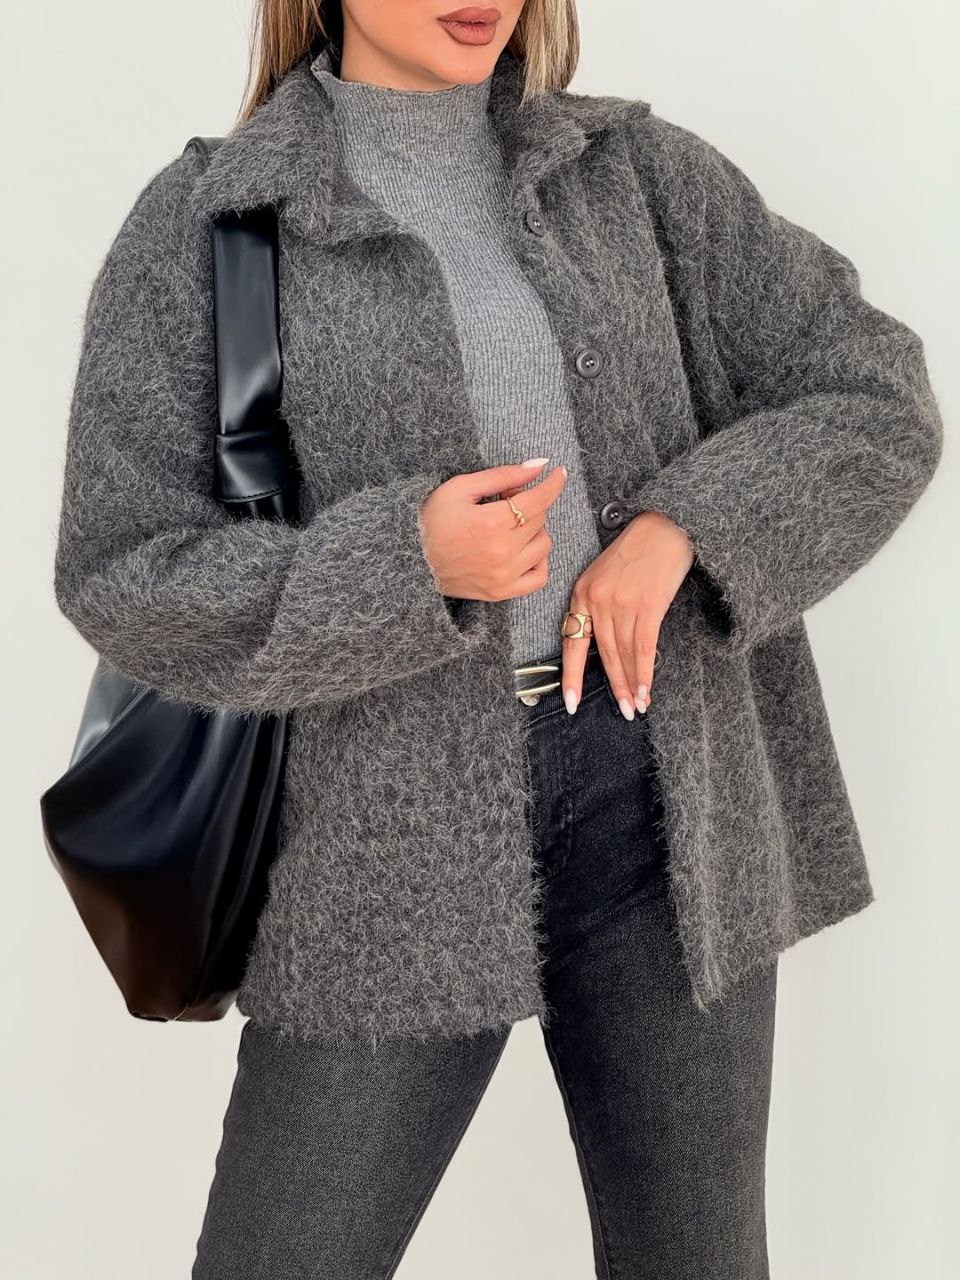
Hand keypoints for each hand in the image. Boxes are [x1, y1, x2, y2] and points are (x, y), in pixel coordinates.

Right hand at [419, 459, 567, 600]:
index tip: (559, 473)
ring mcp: (503, 576)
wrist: (411, 560)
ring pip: (543, 545)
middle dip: (530, 503)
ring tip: (510, 525)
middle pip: (540, 519)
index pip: (538, 500)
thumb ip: (502, 475)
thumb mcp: (460, 487)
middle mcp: (501, 552)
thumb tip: (539, 466)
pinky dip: (538, 560)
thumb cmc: (431, 521)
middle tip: (507, 499)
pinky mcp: (501, 592)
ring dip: (533, 530)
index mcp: (489, 523)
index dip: (553, 483)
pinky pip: (540, 577)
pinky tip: (522, 549)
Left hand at [562, 511, 693, 717]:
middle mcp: (597, 600)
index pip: (571, 643)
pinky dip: (644, 671)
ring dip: (631, 684)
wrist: (665, 525)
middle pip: (602, 654)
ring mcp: (622, 603)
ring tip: (635, 706)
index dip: (571, 676)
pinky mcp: (647, 604)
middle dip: (612, 687)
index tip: (571, 702)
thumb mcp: (602, 575)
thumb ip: (597, 607)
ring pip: (622, 654)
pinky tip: (646, 689)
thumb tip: (603, 647)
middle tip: (619, 712)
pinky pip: (643, 646)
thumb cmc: (636, 551)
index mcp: (581, 593)